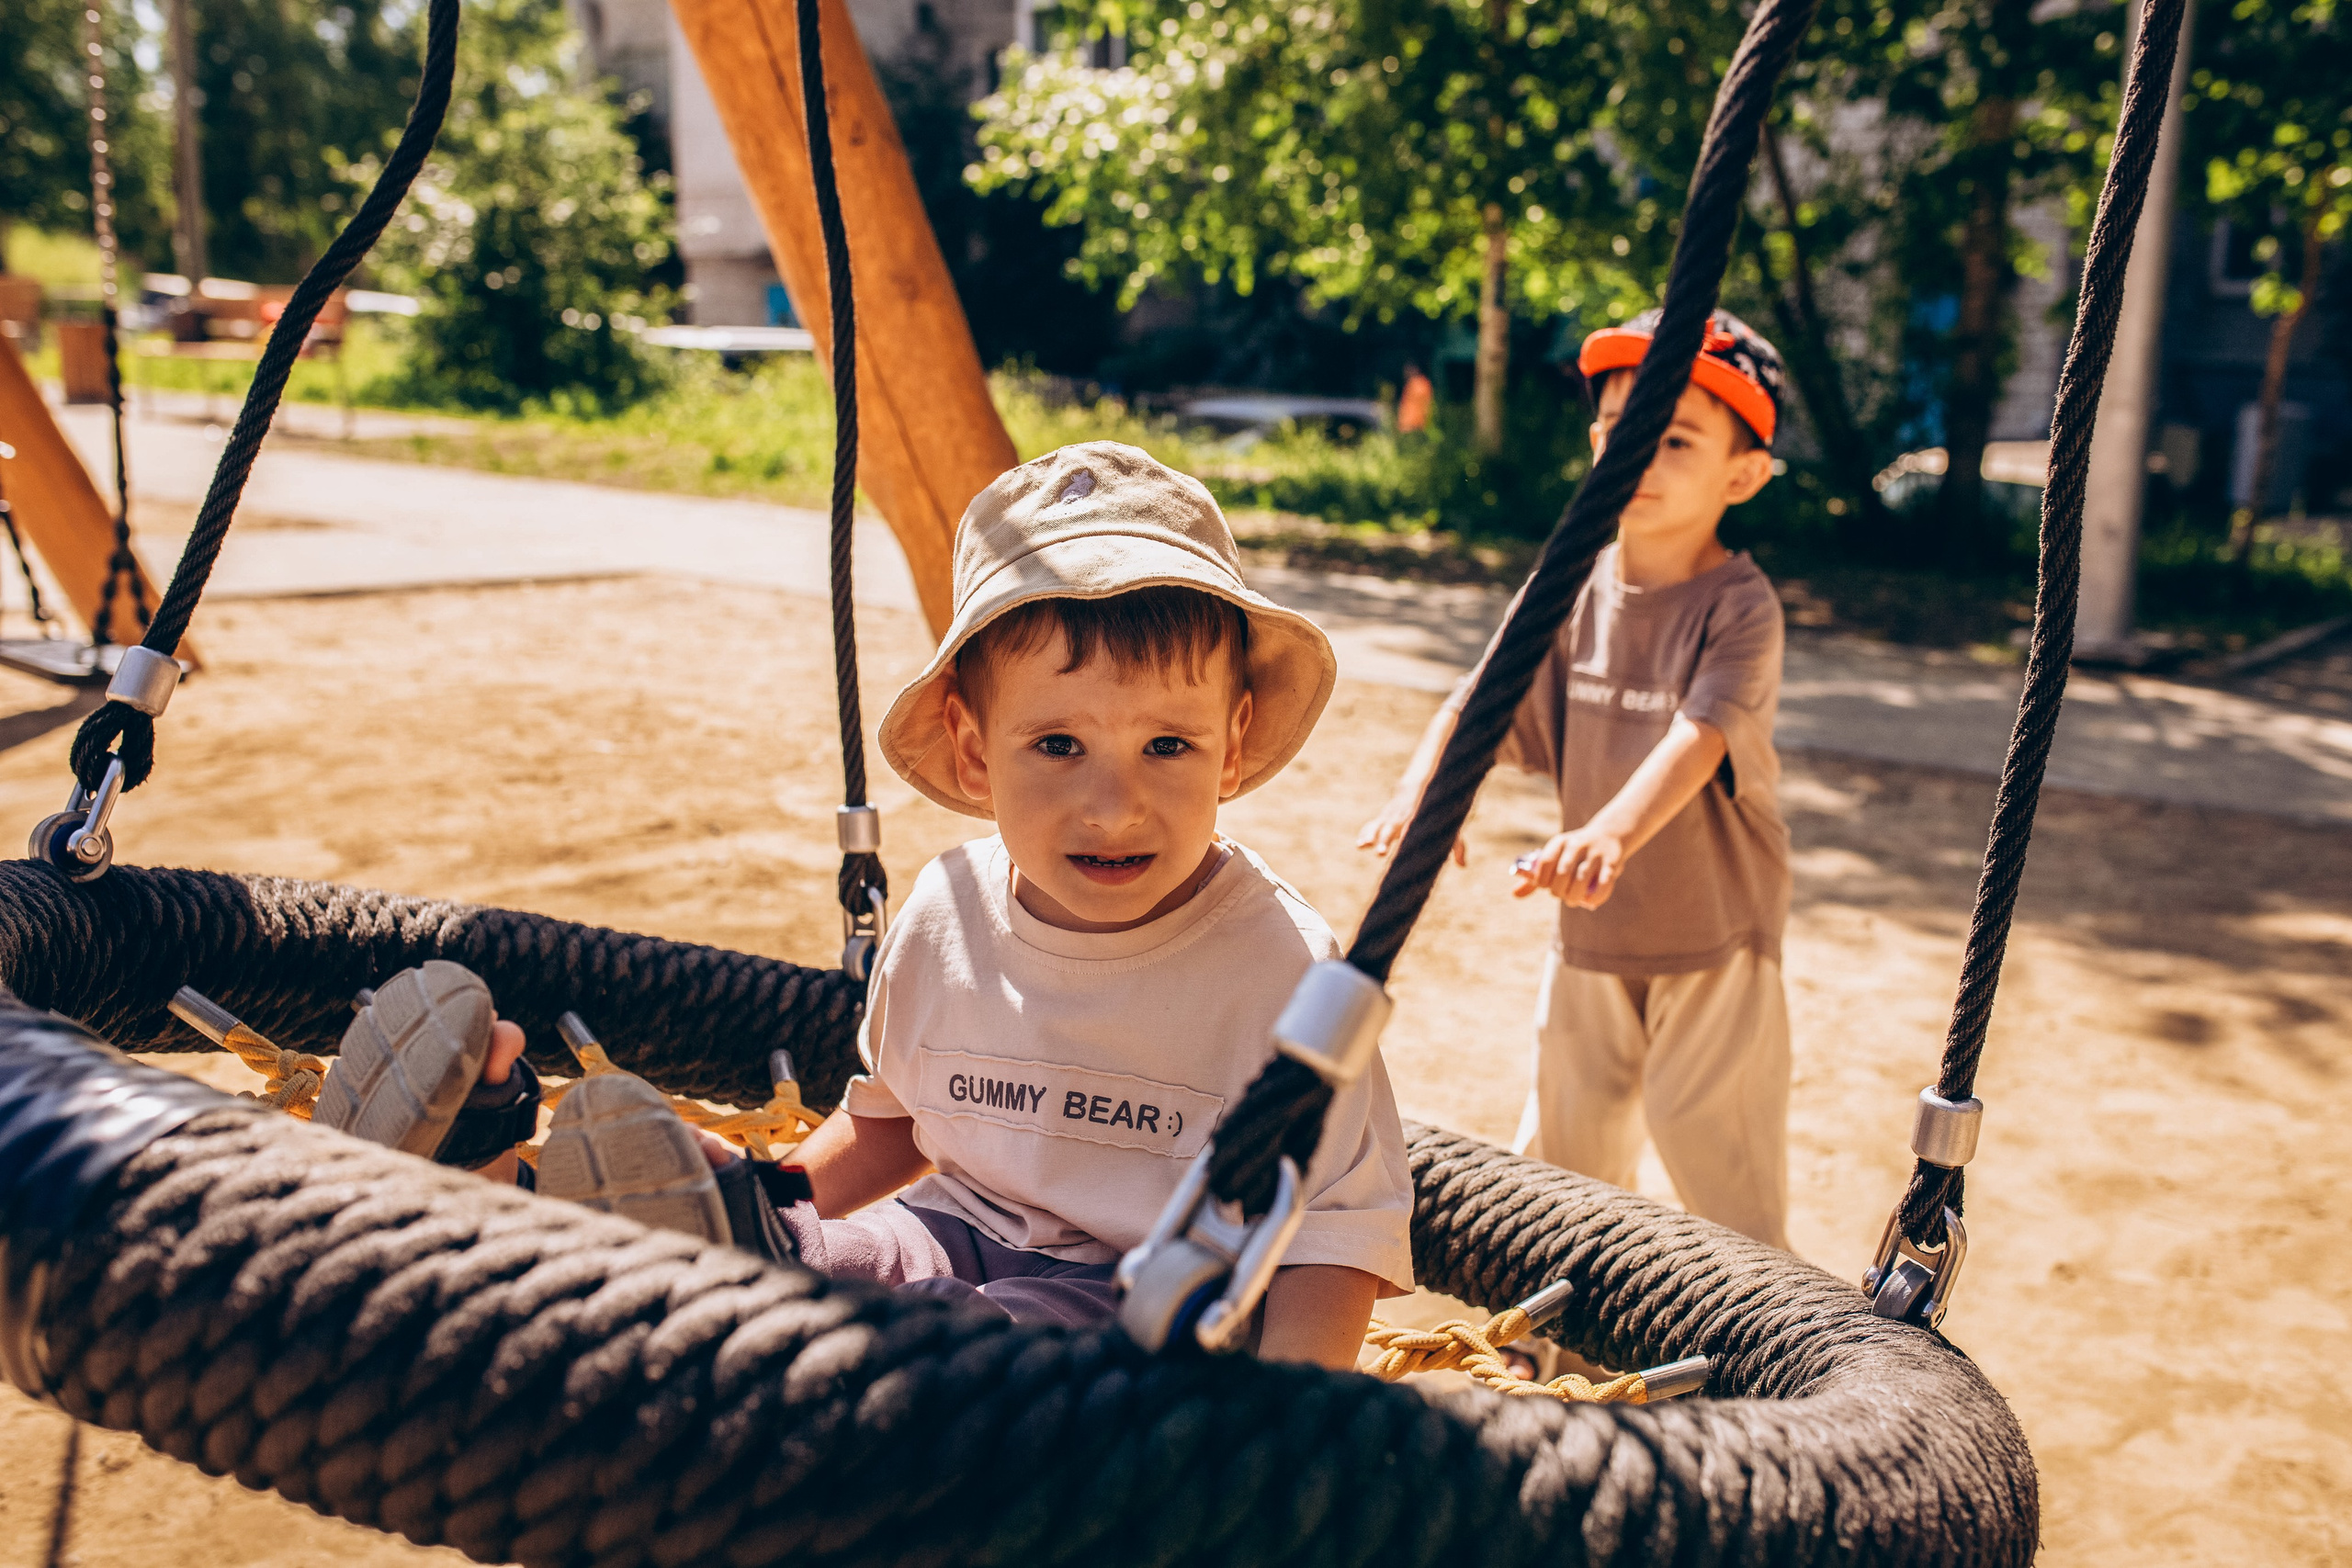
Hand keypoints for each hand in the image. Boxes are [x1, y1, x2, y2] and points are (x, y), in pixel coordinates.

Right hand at [1355, 797, 1468, 866]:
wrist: (1420, 784)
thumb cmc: (1436, 810)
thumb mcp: (1450, 826)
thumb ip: (1456, 845)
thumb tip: (1463, 865)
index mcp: (1417, 819)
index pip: (1411, 830)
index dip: (1407, 838)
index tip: (1404, 848)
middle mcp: (1401, 818)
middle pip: (1391, 829)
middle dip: (1384, 840)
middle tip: (1380, 852)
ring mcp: (1390, 817)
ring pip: (1378, 825)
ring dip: (1370, 835)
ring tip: (1363, 846)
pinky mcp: (1383, 817)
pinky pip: (1372, 825)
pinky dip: (1365, 833)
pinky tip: (1360, 845)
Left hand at [1512, 826, 1626, 908]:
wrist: (1609, 834)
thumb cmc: (1574, 853)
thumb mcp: (1555, 857)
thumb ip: (1535, 877)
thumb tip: (1514, 895)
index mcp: (1560, 842)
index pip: (1546, 861)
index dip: (1542, 879)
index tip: (1545, 887)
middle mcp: (1577, 845)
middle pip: (1563, 873)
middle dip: (1559, 891)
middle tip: (1561, 896)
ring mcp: (1595, 853)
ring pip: (1581, 879)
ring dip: (1574, 896)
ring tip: (1573, 900)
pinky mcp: (1612, 863)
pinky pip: (1603, 884)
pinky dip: (1596, 897)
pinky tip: (1590, 902)